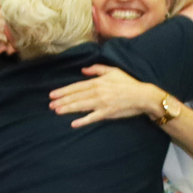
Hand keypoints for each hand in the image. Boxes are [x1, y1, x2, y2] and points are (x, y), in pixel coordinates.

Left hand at [47, 65, 167, 127]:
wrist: (142, 96)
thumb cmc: (128, 83)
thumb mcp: (113, 71)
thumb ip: (96, 69)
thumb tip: (82, 71)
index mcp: (97, 82)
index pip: (76, 87)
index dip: (63, 91)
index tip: (52, 95)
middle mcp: (97, 92)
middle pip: (76, 97)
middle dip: (62, 101)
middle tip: (50, 105)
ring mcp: (102, 103)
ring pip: (81, 106)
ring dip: (68, 109)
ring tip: (56, 111)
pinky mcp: (107, 113)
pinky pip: (93, 117)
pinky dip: (83, 120)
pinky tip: (73, 123)